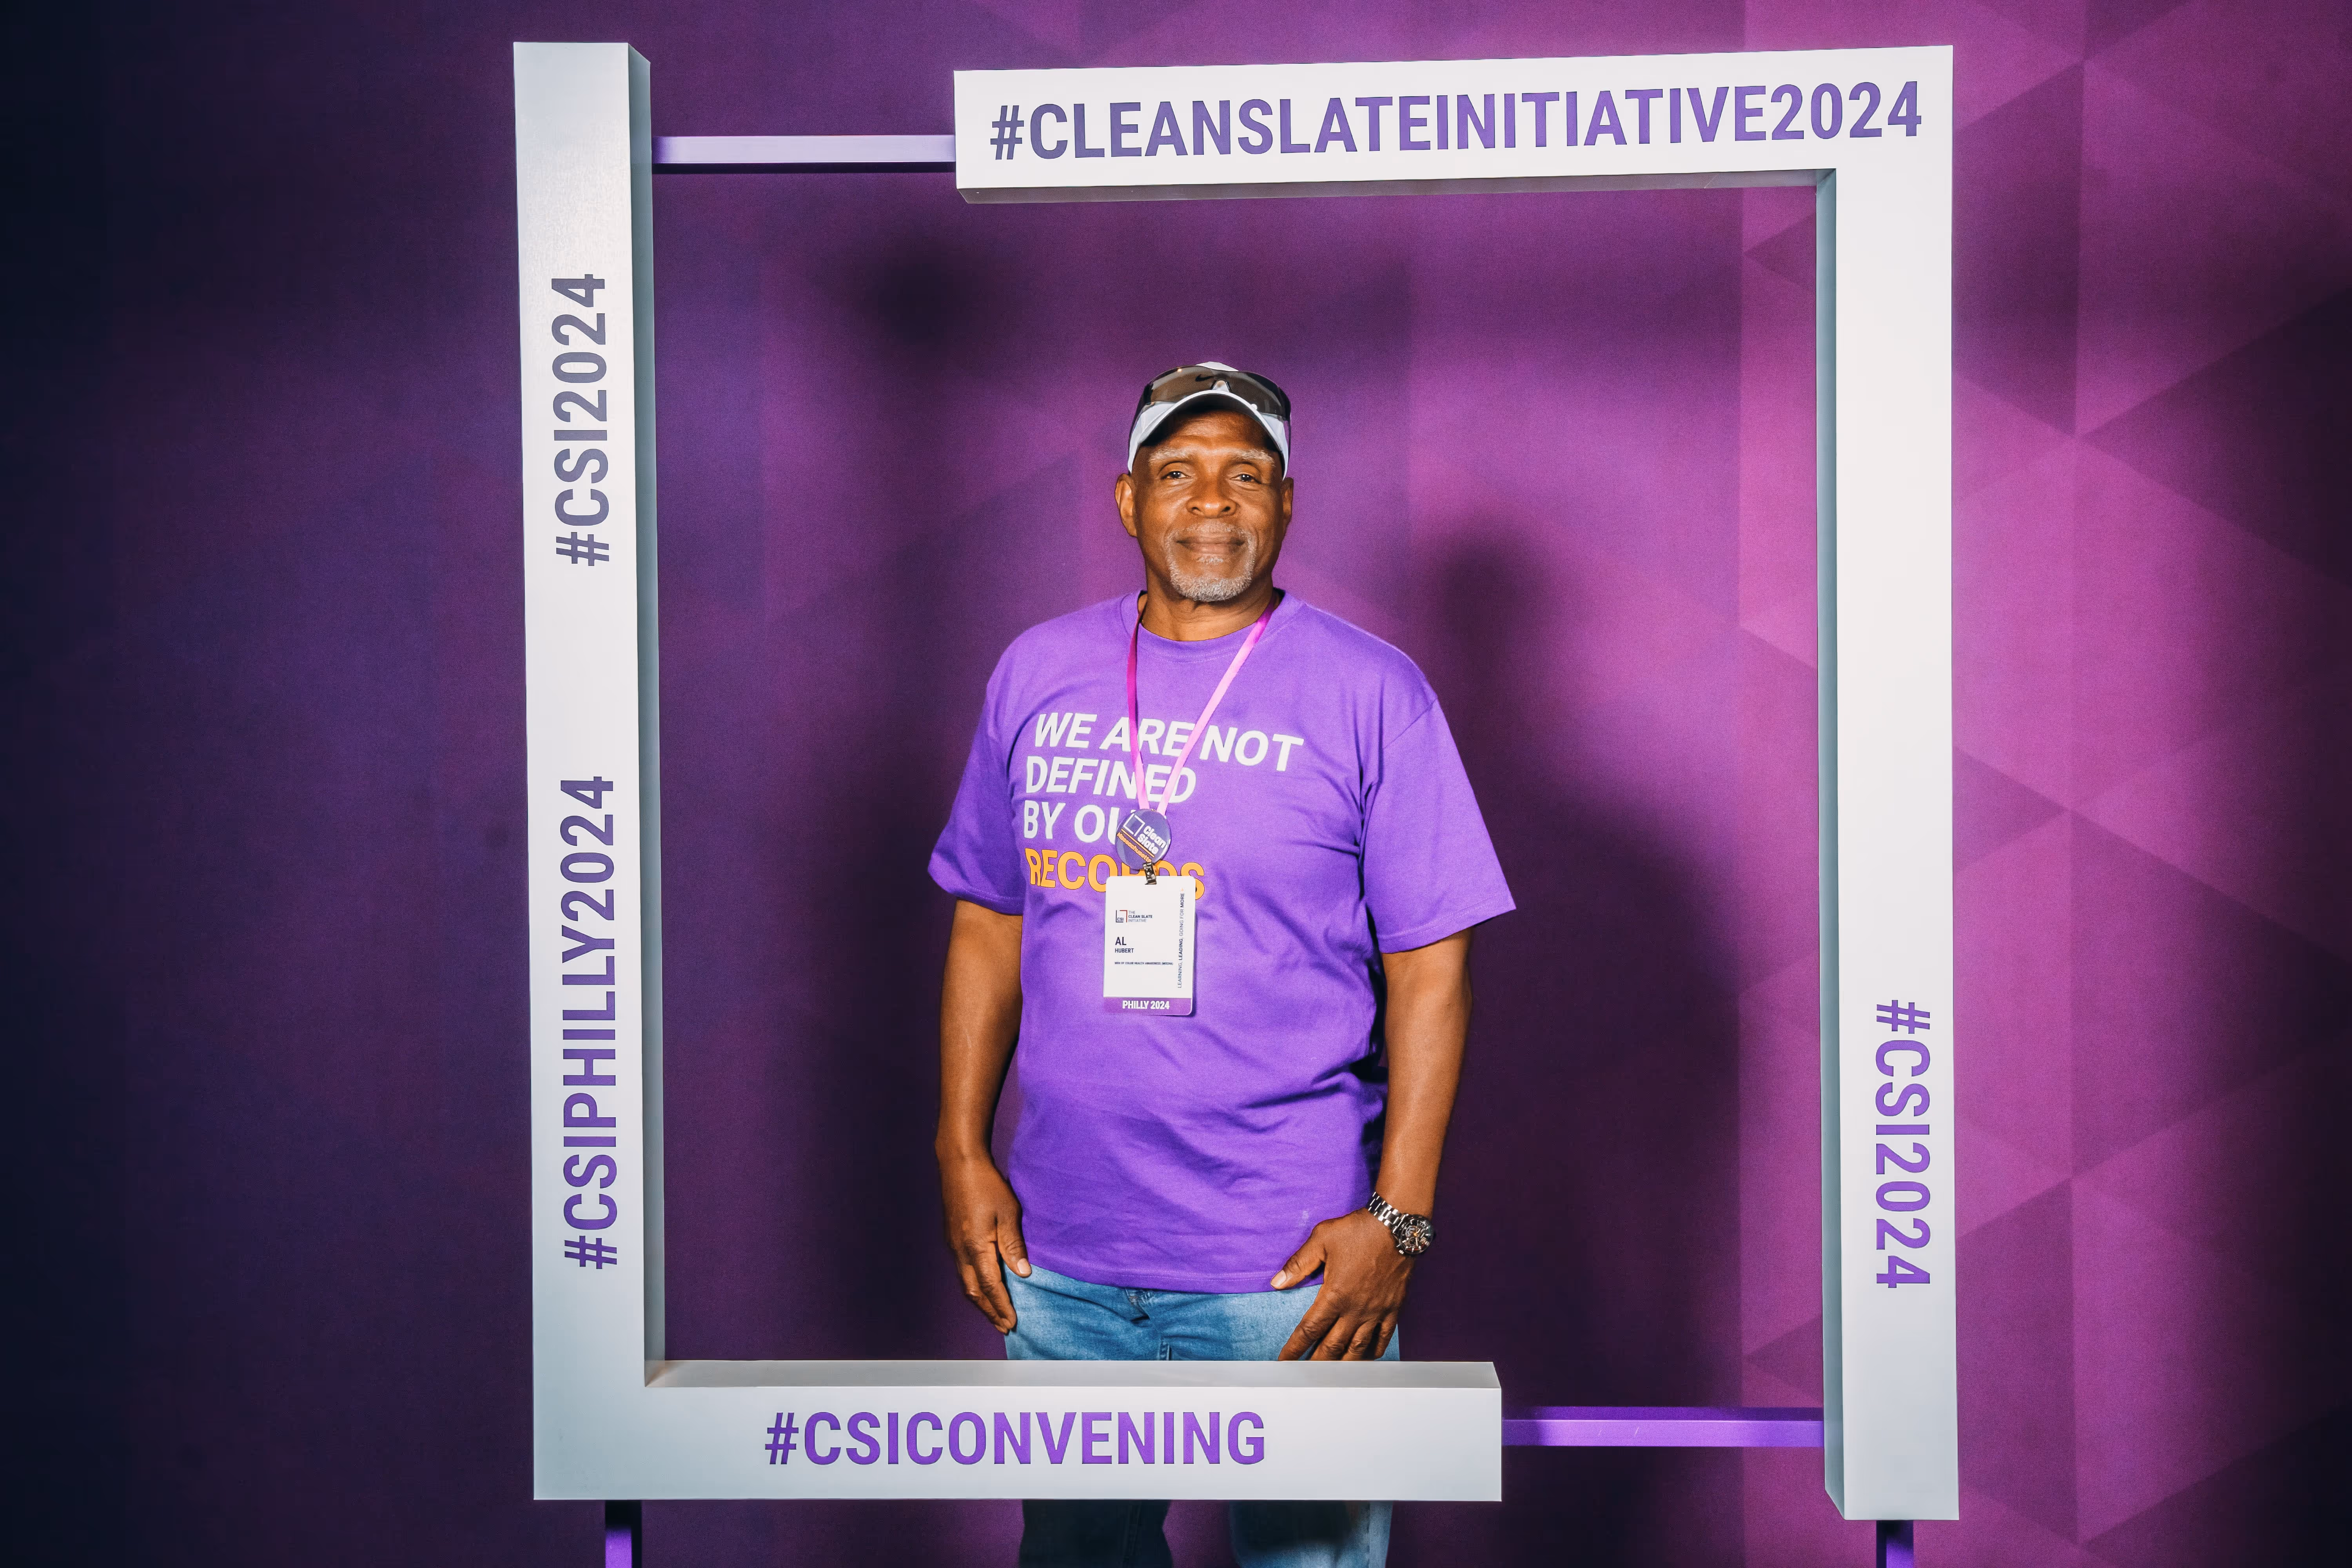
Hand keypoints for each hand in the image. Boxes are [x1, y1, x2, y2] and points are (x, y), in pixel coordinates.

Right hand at [940, 1151, 1030, 1331]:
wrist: (959, 1163)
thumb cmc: (986, 1185)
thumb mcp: (1008, 1212)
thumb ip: (1013, 1245)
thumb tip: (1023, 1274)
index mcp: (975, 1246)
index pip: (990, 1286)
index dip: (1001, 1306)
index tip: (1012, 1323)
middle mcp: (960, 1251)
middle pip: (974, 1291)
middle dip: (990, 1311)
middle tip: (1005, 1327)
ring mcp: (954, 1245)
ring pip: (965, 1283)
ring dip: (981, 1301)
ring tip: (995, 1313)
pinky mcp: (952, 1238)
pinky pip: (962, 1271)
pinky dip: (974, 1285)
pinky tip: (983, 1286)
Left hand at [1271, 1210, 1412, 1359]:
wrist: (1397, 1225)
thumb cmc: (1358, 1230)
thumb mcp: (1321, 1239)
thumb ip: (1298, 1264)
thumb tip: (1277, 1283)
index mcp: (1334, 1295)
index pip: (1309, 1329)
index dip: (1295, 1348)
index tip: (1284, 1362)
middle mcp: (1355, 1309)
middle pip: (1332, 1346)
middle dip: (1315, 1363)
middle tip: (1304, 1374)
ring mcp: (1376, 1311)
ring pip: (1357, 1348)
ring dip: (1342, 1364)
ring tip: (1330, 1375)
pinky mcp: (1393, 1308)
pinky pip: (1383, 1338)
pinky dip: (1373, 1352)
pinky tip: (1365, 1358)